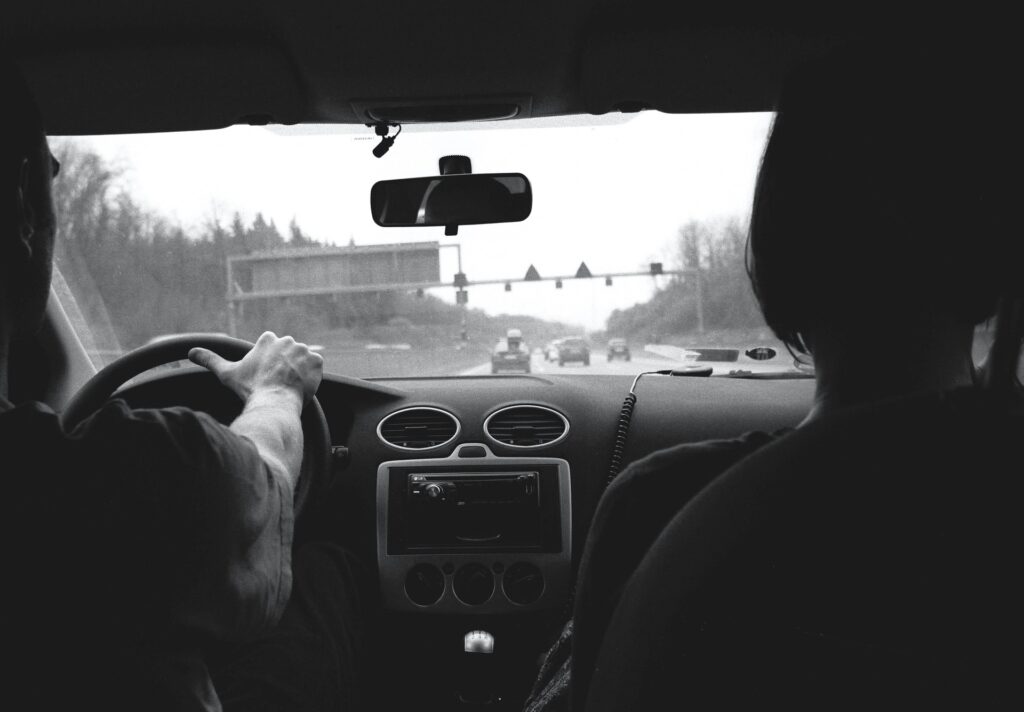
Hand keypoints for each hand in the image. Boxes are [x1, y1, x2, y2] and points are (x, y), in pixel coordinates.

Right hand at [188, 332, 322, 407]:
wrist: (273, 401)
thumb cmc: (250, 388)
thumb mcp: (227, 373)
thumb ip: (210, 359)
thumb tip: (191, 352)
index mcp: (268, 339)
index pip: (272, 347)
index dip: (269, 363)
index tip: (266, 375)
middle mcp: (287, 340)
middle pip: (288, 353)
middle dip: (284, 366)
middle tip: (277, 382)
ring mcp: (303, 350)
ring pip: (302, 360)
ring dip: (298, 370)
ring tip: (288, 385)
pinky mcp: (317, 361)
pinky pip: (316, 366)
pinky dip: (311, 375)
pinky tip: (301, 385)